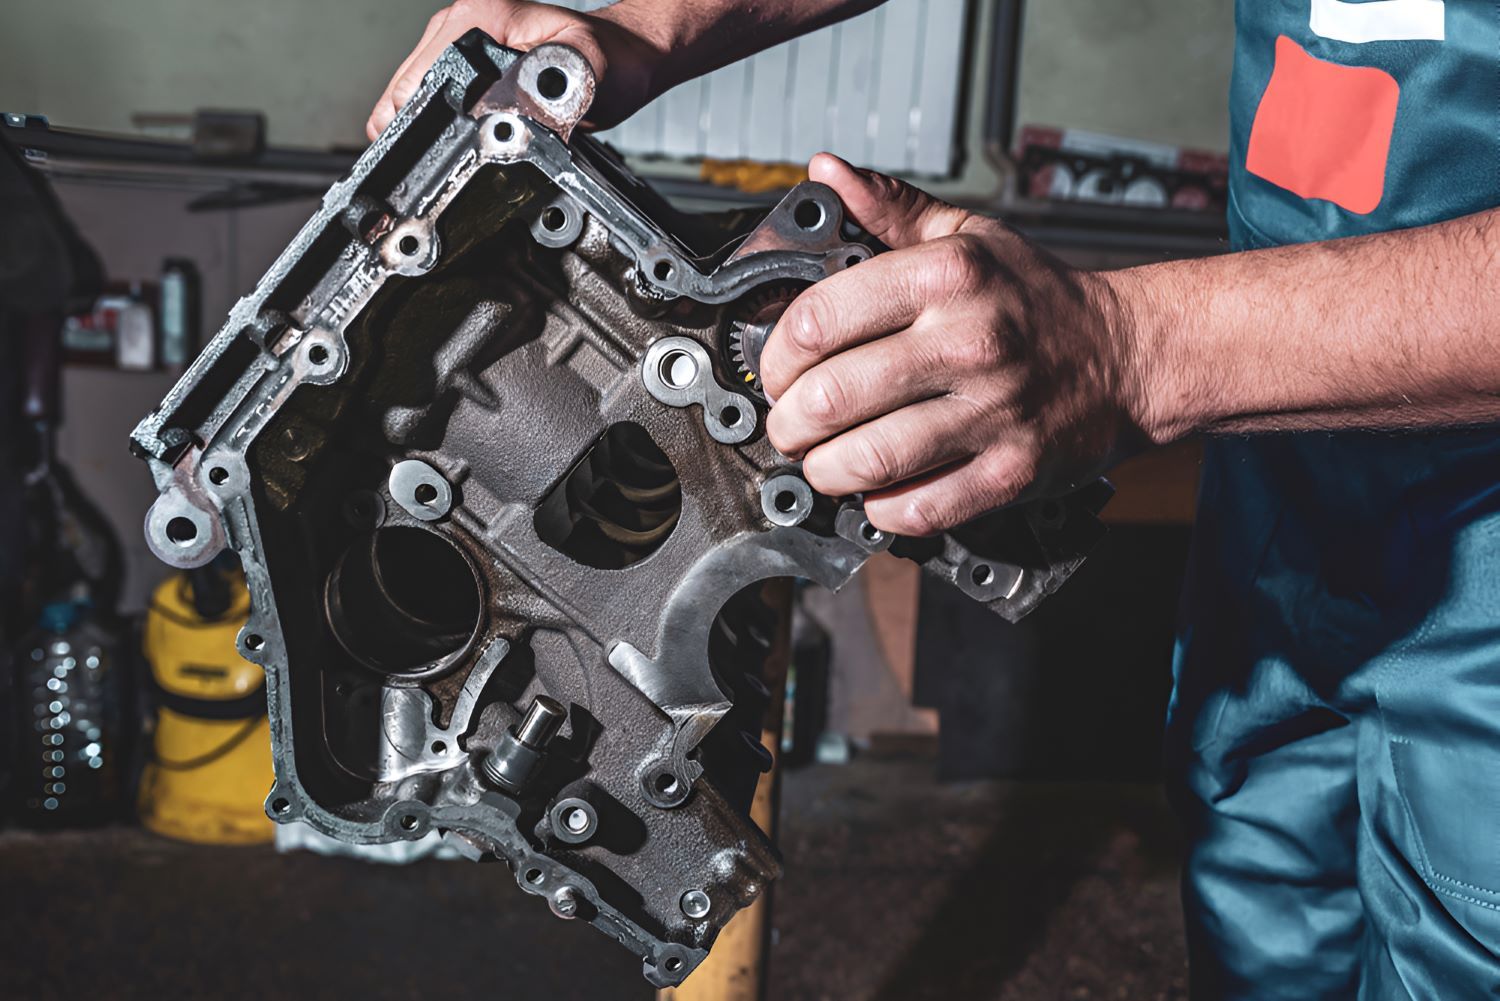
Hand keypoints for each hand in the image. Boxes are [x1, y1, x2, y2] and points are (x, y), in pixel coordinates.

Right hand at [367, 0, 663, 139]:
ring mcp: (456, 44)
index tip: (432, 159)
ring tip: (448, 162)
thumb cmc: (610, 60)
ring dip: (424, 133)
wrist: (621, 58)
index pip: (419, 77)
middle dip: (417, 134)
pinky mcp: (463, 67)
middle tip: (445, 170)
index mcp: (479, 16)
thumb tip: (530, 101)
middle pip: (405, 90)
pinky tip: (454, 146)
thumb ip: (562, 80)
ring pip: (412, 98)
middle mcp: (459, 24)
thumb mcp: (592, 68)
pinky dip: (437, 128)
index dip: (417, 122)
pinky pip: (432, 102)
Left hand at [761, 154, 1162, 536]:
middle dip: (789, 422)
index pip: (818, 319)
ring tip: (822, 462)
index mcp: (946, 275)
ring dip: (825, 470)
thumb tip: (825, 172)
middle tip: (790, 426)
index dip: (777, 356)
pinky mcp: (1011, 471)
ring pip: (867, 459)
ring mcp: (993, 411)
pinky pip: (918, 507)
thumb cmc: (1037, 300)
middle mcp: (969, 340)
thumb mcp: (967, 236)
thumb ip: (890, 208)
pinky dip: (881, 508)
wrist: (1129, 356)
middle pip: (831, 397)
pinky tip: (877, 491)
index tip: (777, 372)